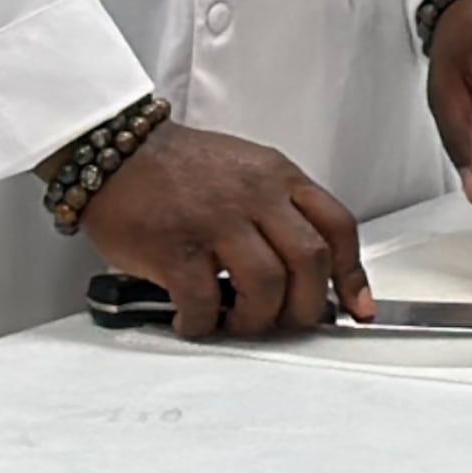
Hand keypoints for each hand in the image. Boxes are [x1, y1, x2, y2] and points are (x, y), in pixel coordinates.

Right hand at [78, 119, 373, 339]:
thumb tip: (306, 270)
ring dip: (258, 319)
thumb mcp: (246, 170)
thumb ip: (279, 210)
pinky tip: (193, 319)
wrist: (115, 149)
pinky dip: (203, 322)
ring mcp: (216, 221)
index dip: (353, 275)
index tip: (356, 308)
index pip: (337, 227)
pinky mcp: (176, 248)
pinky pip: (205, 302)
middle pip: (310, 262)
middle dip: (308, 306)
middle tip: (288, 322)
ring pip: (267, 286)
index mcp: (278, 176)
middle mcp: (255, 195)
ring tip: (238, 322)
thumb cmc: (178, 167)